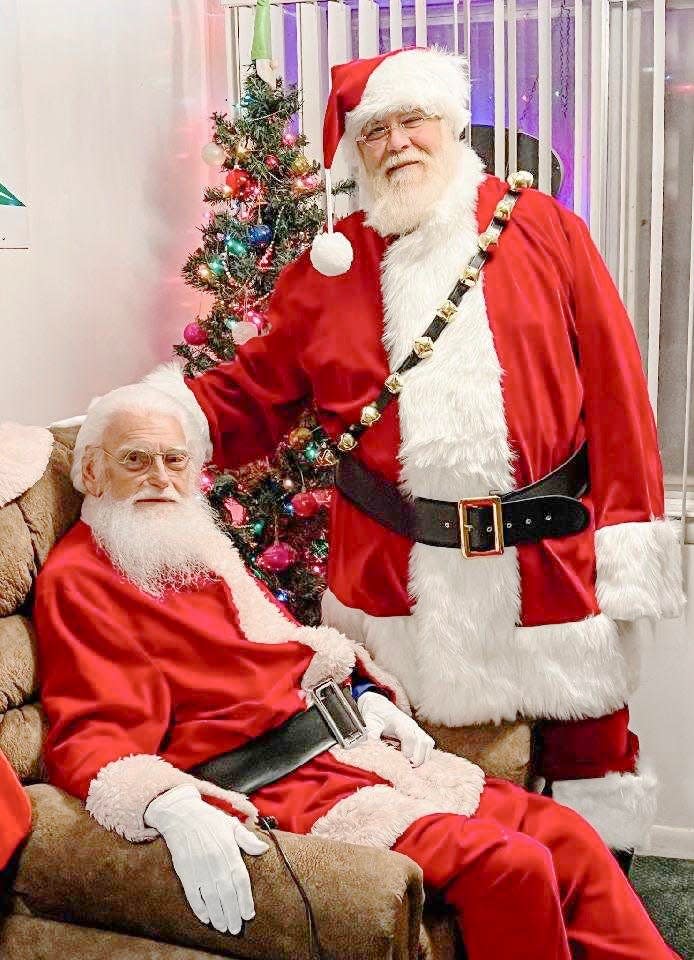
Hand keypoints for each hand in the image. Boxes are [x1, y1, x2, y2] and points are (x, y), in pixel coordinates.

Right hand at [144, 783, 267, 932]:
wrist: (181, 814)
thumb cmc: (209, 820)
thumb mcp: (231, 824)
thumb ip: (247, 839)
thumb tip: (263, 849)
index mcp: (228, 849)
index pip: (240, 879)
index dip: (245, 899)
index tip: (249, 914)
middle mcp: (214, 860)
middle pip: (226, 893)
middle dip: (232, 913)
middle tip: (236, 928)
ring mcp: (198, 867)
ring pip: (210, 897)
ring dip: (217, 915)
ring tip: (224, 927)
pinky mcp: (184, 871)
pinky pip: (192, 894)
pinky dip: (199, 908)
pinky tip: (206, 918)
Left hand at [358, 691, 434, 766]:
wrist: (379, 704)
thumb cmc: (376, 713)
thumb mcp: (371, 722)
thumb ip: (372, 733)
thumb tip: (371, 746)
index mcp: (400, 722)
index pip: (410, 737)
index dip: (408, 751)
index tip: (403, 762)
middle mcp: (411, 725)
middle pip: (424, 742)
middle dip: (418, 758)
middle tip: (407, 768)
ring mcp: (416, 729)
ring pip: (428, 744)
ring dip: (423, 757)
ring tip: (411, 767)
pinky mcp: (418, 733)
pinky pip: (428, 744)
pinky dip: (424, 755)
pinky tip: (415, 762)